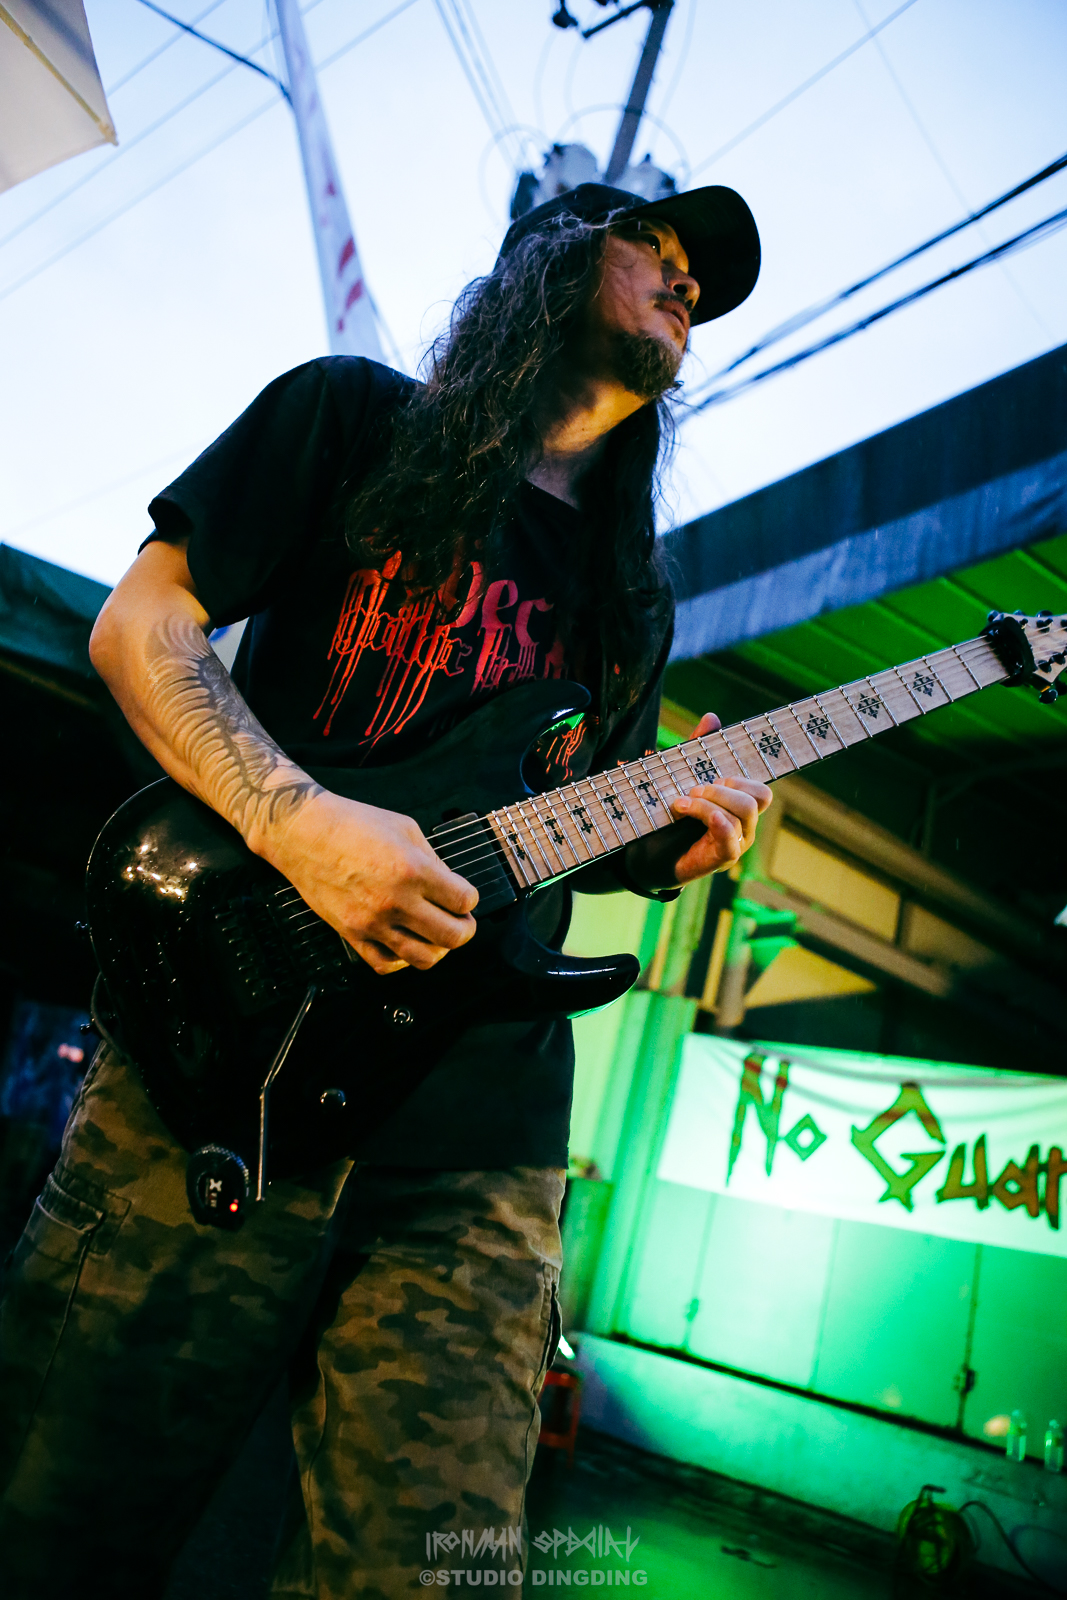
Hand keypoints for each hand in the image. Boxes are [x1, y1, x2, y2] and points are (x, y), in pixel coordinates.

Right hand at [264, 790, 477, 974]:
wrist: (304, 833)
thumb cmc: (353, 823)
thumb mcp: (405, 828)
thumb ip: (433, 860)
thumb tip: (451, 885)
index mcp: (413, 870)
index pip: (464, 901)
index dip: (469, 899)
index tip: (462, 895)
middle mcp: (395, 900)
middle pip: (453, 937)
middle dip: (464, 929)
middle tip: (459, 920)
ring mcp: (372, 922)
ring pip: (423, 958)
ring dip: (437, 949)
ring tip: (434, 934)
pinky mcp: (351, 934)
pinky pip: (385, 964)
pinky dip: (402, 959)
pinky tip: (405, 943)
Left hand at [625, 712, 772, 889]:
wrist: (644, 856)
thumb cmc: (668, 818)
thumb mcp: (681, 780)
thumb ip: (697, 752)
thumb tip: (712, 718)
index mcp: (738, 808)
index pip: (761, 790)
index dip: (741, 778)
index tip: (712, 776)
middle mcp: (744, 826)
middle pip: (759, 798)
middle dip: (725, 787)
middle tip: (694, 789)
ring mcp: (734, 844)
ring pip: (742, 815)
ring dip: (710, 802)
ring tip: (681, 803)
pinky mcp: (719, 859)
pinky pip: (730, 840)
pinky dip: (715, 822)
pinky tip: (690, 812)